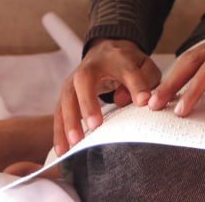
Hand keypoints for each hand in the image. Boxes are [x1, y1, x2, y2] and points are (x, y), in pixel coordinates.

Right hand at [52, 39, 161, 154]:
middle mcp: (90, 66)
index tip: (143, 102)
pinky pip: (59, 112)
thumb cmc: (128, 65)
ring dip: (69, 121)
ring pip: (67, 98)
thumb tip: (138, 100)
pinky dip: (59, 131)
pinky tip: (62, 151)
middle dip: (88, 102)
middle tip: (95, 125)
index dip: (136, 86)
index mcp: (117, 58)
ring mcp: (74, 79)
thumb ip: (146, 80)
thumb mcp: (144, 67)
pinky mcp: (66, 93)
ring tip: (75, 143)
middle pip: (84, 80)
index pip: (128, 71)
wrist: (106, 52)